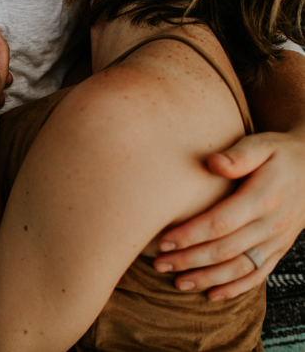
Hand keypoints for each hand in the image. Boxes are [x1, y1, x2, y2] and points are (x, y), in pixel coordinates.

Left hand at [153, 130, 304, 299]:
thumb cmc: (278, 153)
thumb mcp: (262, 144)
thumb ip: (238, 155)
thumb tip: (213, 163)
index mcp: (264, 198)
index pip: (221, 222)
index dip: (190, 235)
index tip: (163, 241)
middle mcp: (272, 224)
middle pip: (225, 250)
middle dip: (190, 260)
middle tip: (159, 264)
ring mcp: (278, 240)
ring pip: (240, 268)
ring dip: (208, 279)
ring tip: (178, 282)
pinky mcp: (279, 249)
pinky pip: (258, 275)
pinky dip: (235, 288)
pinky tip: (211, 294)